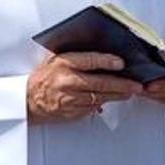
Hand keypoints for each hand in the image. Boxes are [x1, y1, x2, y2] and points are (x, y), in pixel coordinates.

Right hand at [26, 52, 143, 123]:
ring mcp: (70, 99)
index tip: (121, 63)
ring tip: (130, 92)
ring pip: (100, 97)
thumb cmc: (45, 77)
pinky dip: (103, 102)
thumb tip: (103, 52)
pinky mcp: (72, 112)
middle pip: (100, 83)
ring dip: (117, 95)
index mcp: (63, 63)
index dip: (107, 61)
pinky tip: (112, 99)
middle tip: (136, 84)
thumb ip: (77, 57)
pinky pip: (92, 107)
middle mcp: (67, 81)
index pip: (89, 60)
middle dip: (121, 84)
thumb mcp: (56, 60)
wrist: (28, 100)